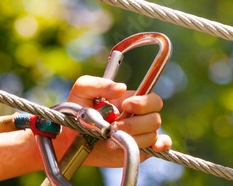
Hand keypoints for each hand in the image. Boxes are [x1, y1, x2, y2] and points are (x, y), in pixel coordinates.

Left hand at [52, 76, 171, 167]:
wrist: (70, 136)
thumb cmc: (77, 110)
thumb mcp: (82, 90)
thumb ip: (98, 84)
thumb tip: (121, 87)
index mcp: (130, 100)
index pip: (152, 99)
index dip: (144, 103)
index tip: (126, 106)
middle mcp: (139, 116)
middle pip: (154, 119)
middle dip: (134, 124)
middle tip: (113, 127)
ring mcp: (140, 133)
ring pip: (152, 135)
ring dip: (133, 138)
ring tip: (110, 139)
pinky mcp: (139, 149)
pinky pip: (161, 146)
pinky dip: (162, 145)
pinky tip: (153, 147)